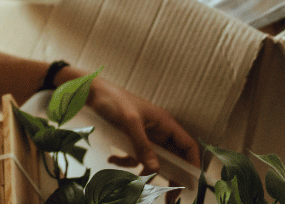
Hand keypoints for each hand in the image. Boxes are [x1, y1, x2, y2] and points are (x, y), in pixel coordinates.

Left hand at [85, 76, 200, 175]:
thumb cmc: (113, 100)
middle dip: (172, 176)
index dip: (192, 164)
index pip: (187, 145)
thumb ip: (142, 146)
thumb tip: (155, 170)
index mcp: (165, 123)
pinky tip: (112, 158)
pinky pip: (134, 155)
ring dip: (145, 172)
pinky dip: (125, 161)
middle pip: (173, 157)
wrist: (91, 91)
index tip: (190, 183)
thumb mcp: (129, 123)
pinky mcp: (131, 138)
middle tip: (170, 197)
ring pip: (153, 159)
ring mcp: (145, 135)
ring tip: (137, 185)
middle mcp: (158, 131)